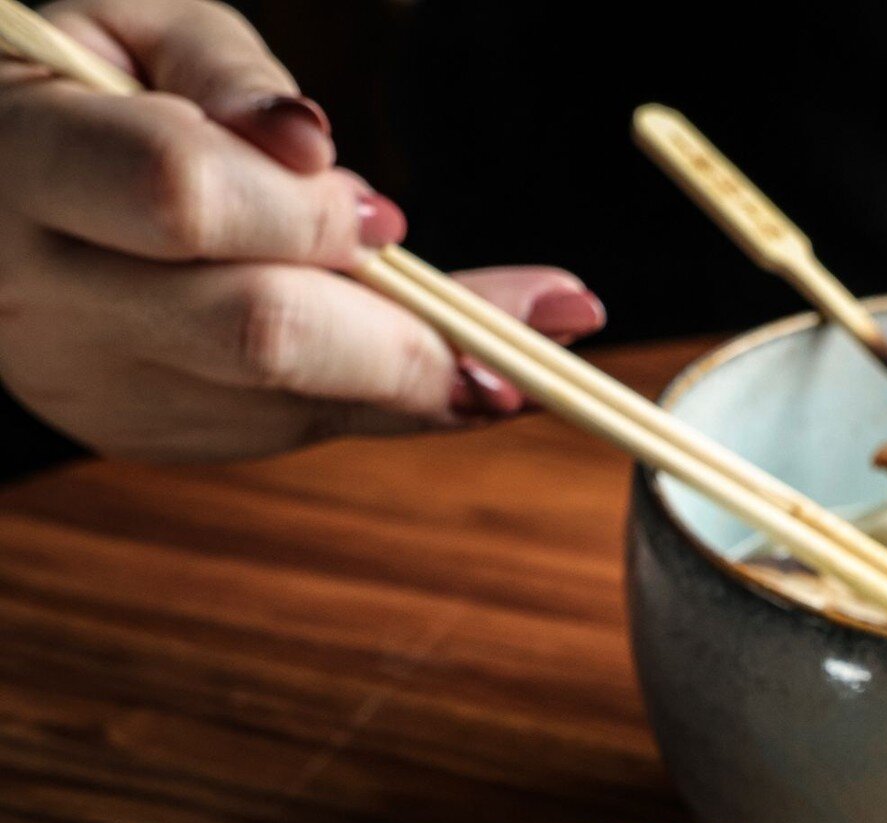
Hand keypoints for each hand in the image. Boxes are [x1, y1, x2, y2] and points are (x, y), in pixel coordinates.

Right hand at [0, 0, 603, 458]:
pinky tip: (472, 365)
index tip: (389, 213)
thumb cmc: (68, 90)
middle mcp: (54, 301)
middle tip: (550, 322)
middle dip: (415, 335)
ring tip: (553, 337)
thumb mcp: (128, 24)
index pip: (180, 201)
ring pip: (296, 405)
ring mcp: (107, 389)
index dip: (300, 209)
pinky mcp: (154, 437)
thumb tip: (325, 160)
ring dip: (438, 378)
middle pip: (260, 336)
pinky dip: (395, 396)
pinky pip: (301, 428)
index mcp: (24, 167)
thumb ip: (228, 74)